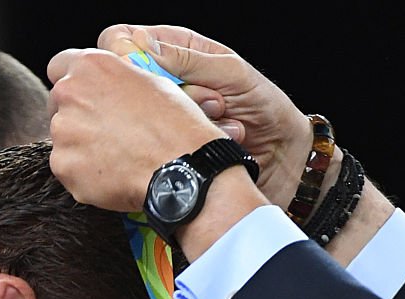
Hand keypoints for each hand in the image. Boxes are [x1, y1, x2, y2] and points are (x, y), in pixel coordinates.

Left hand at [47, 47, 222, 211]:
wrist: (180, 167)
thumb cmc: (174, 125)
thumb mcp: (151, 82)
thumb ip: (117, 80)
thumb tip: (109, 89)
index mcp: (90, 67)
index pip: (58, 67)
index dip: (73, 85)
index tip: (82, 99)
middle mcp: (69, 94)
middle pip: (59, 107)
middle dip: (77, 119)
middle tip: (107, 136)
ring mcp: (63, 132)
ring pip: (64, 141)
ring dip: (81, 150)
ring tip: (117, 159)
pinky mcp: (63, 166)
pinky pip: (68, 170)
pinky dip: (85, 176)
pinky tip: (112, 176)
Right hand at [96, 24, 314, 210]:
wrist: (282, 153)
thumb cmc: (264, 105)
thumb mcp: (232, 72)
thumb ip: (190, 60)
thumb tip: (144, 45)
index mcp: (179, 50)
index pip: (124, 39)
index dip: (122, 52)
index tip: (138, 68)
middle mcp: (167, 82)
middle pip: (130, 82)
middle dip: (171, 92)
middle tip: (210, 98)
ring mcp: (166, 115)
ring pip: (148, 114)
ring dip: (193, 116)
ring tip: (224, 115)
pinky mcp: (170, 144)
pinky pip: (163, 141)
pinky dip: (197, 138)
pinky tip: (223, 134)